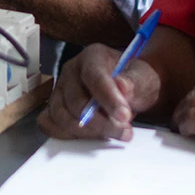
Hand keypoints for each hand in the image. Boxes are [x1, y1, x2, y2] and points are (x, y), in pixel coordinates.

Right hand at [39, 43, 164, 141]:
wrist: (129, 89)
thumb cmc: (134, 80)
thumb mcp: (143, 77)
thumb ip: (134, 81)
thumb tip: (122, 86)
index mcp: (92, 56)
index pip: (94, 77)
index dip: (108, 98)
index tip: (124, 116)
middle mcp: (71, 71)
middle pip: (76, 101)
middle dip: (101, 122)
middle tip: (124, 131)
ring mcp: (60, 90)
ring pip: (62, 116)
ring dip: (87, 132)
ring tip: (111, 134)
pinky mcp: (55, 108)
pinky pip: (50, 124)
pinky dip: (67, 135)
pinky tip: (88, 137)